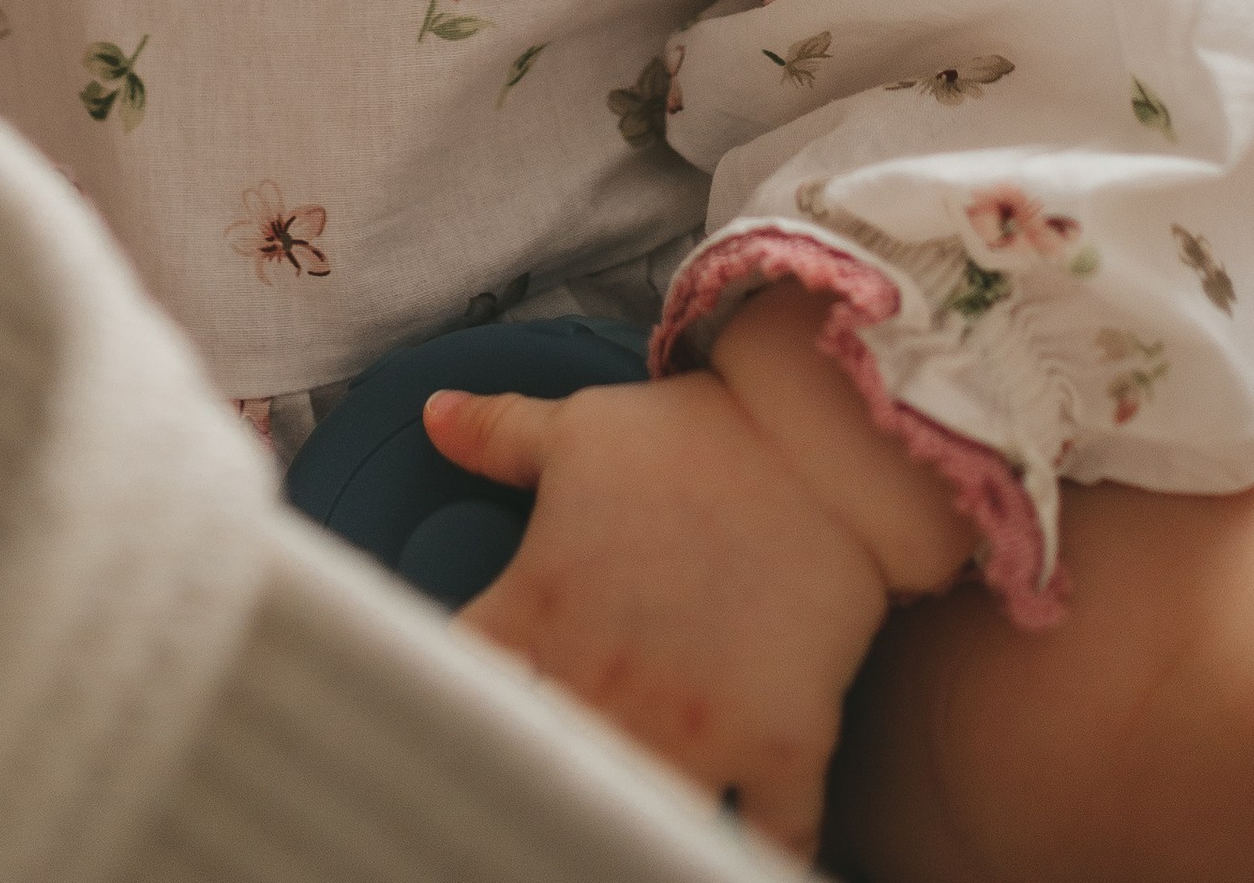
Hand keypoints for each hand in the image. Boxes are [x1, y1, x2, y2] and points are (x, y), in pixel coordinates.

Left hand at [425, 283, 972, 858]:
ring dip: (624, 812)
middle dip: (535, 773)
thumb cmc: (694, 434)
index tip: (460, 714)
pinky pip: (767, 840)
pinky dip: (752, 852)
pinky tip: (734, 849)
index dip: (450, 706)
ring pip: (634, 814)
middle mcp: (606, 682)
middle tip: (541, 773)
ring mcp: (694, 727)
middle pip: (539, 769)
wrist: (821, 442)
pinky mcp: (779, 747)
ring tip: (616, 818)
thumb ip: (498, 434)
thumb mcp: (581, 426)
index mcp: (542, 608)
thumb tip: (432, 415)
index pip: (460, 688)